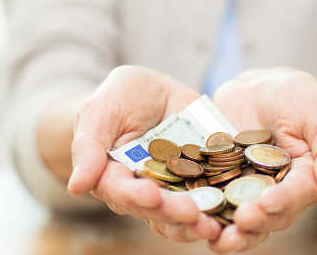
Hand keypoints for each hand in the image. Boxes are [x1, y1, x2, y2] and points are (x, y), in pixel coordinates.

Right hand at [67, 65, 219, 241]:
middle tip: (193, 214)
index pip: (122, 192)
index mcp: (115, 178)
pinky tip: (239, 212)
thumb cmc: (119, 98)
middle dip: (174, 213)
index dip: (136, 196)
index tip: (151, 196)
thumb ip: (89, 145)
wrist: (153, 92)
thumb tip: (77, 187)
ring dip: (200, 222)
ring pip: (185, 214)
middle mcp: (145, 191)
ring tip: (215, 224)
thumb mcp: (102, 110)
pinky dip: (225, 207)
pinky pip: (214, 197)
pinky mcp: (204, 180)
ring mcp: (176, 189)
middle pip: (157, 210)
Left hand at [210, 67, 316, 252]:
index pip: (297, 195)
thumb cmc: (296, 98)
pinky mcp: (218, 184)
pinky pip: (210, 202)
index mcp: (305, 180)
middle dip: (255, 221)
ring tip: (218, 239)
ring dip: (230, 233)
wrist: (258, 88)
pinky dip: (202, 215)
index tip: (267, 202)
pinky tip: (190, 220)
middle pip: (268, 216)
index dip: (283, 201)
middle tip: (241, 221)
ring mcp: (245, 192)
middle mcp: (276, 193)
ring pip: (240, 220)